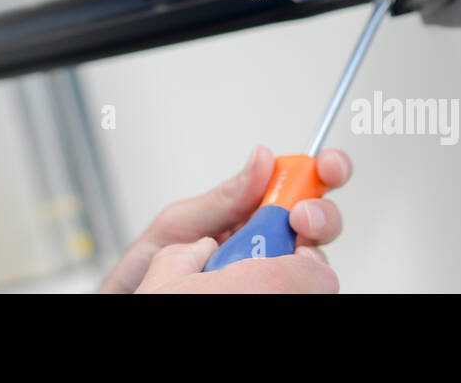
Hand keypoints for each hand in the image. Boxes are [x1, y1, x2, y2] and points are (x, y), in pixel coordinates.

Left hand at [97, 144, 351, 292]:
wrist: (135, 299)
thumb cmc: (148, 269)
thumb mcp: (180, 223)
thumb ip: (224, 197)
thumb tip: (263, 159)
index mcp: (248, 211)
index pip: (297, 182)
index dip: (321, 169)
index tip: (325, 166)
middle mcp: (267, 240)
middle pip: (317, 220)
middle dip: (320, 212)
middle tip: (301, 218)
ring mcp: (272, 273)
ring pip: (315, 257)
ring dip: (312, 249)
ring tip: (290, 251)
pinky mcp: (273, 293)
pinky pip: (302, 288)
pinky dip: (302, 281)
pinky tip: (285, 278)